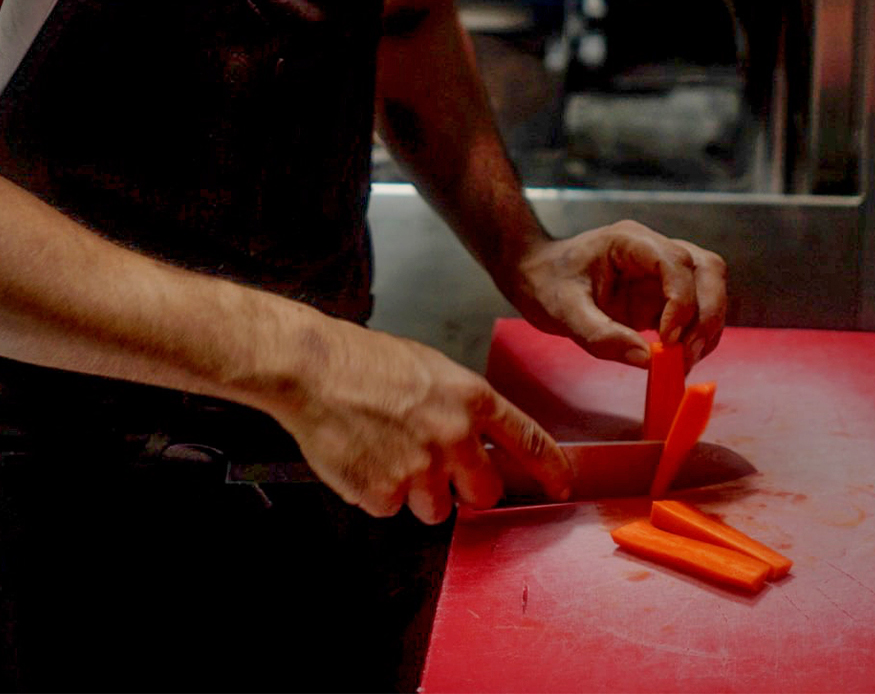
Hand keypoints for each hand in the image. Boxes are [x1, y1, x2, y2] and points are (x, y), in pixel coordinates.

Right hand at [272, 322, 571, 523]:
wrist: (313, 369)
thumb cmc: (366, 362)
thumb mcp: (433, 370)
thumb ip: (462, 409)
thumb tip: (475, 443)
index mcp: (472, 400)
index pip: (529, 441)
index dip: (550, 468)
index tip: (562, 486)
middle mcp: (453, 437)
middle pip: (485, 495)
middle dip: (467, 492)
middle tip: (440, 472)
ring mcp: (420, 469)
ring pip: (436, 511)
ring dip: (417, 495)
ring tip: (388, 456)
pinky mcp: (384, 492)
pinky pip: (391, 510)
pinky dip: (377, 494)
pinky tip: (363, 460)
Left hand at [508, 220, 727, 369]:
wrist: (536, 276)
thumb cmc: (545, 283)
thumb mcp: (563, 312)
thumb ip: (601, 335)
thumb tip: (646, 360)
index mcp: (630, 241)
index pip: (677, 263)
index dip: (681, 302)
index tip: (667, 341)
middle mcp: (654, 250)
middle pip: (708, 269)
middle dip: (707, 314)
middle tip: (687, 355)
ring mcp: (662, 270)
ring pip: (711, 286)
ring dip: (708, 325)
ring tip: (684, 361)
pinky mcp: (664, 293)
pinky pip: (698, 308)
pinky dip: (699, 334)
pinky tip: (679, 358)